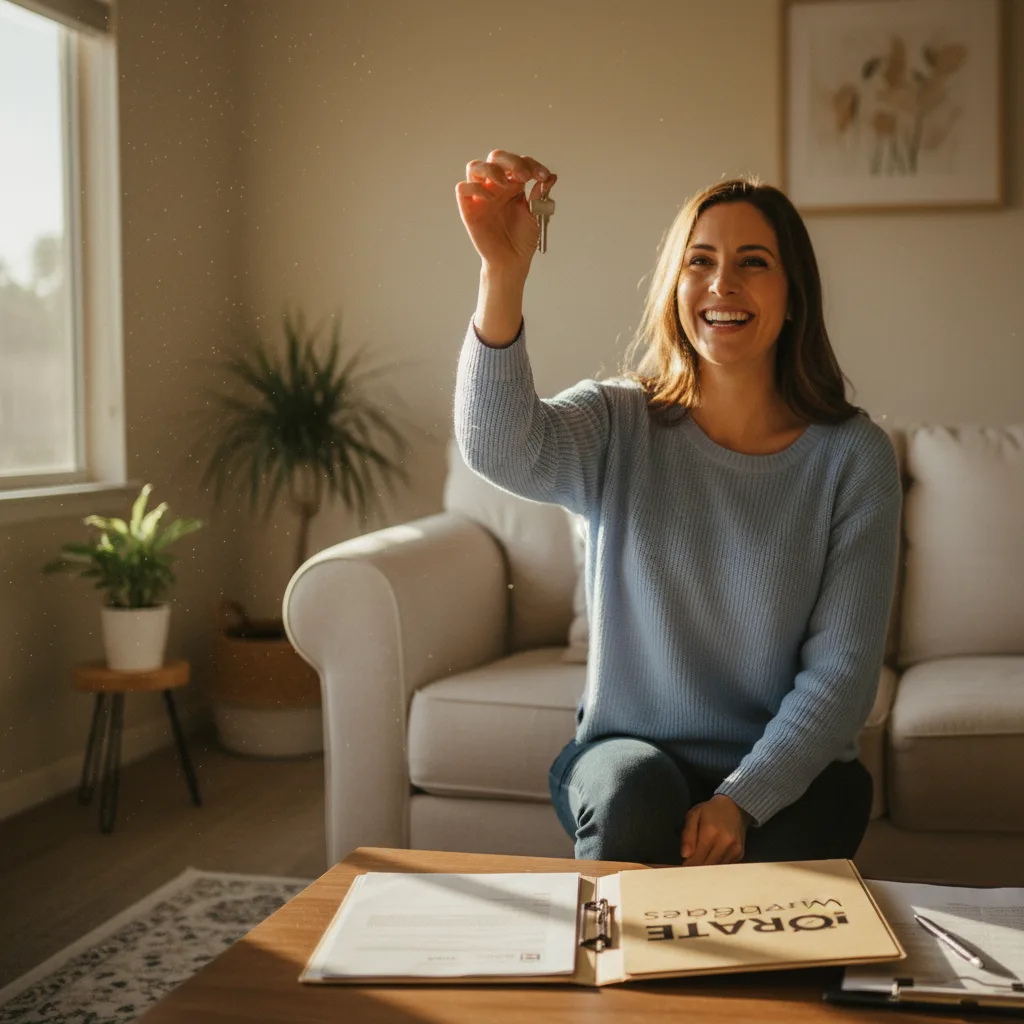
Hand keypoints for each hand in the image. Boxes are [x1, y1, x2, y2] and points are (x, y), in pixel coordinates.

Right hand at [456, 149, 556, 272]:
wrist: (511, 261)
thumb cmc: (522, 239)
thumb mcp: (535, 214)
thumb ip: (540, 194)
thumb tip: (551, 176)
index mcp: (512, 184)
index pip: (519, 162)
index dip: (532, 164)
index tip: (544, 176)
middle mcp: (495, 186)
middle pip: (495, 157)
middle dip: (511, 161)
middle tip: (524, 176)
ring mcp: (480, 196)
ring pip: (474, 167)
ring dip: (491, 169)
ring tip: (506, 183)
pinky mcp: (468, 209)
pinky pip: (463, 188)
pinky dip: (475, 188)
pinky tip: (491, 198)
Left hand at [681, 794, 750, 865]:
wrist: (734, 807)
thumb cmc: (710, 811)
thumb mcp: (694, 815)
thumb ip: (688, 835)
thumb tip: (685, 855)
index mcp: (710, 832)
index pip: (697, 859)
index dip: (687, 867)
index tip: (681, 869)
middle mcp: (724, 843)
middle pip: (707, 867)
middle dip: (696, 870)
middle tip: (687, 870)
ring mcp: (734, 850)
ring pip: (716, 870)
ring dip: (706, 871)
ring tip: (698, 865)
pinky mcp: (740, 854)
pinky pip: (725, 867)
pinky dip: (716, 868)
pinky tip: (710, 860)